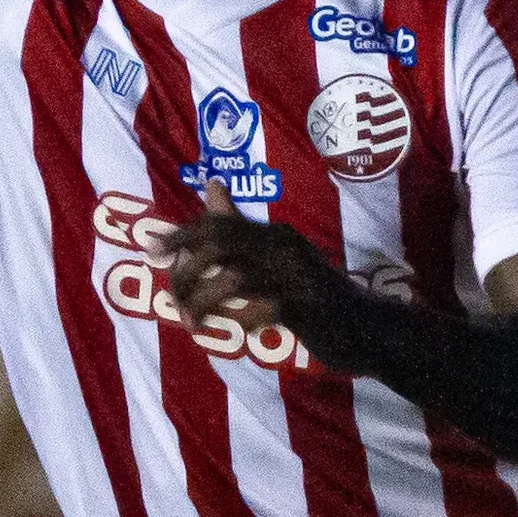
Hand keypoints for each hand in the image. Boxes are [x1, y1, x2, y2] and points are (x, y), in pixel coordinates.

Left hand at [157, 178, 343, 334]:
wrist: (367, 327)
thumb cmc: (314, 292)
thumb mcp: (278, 256)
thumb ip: (241, 228)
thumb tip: (210, 184)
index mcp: (272, 234)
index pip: (217, 224)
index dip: (180, 235)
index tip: (150, 250)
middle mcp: (281, 247)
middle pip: (217, 246)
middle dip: (185, 272)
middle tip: (172, 299)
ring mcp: (294, 277)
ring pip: (231, 279)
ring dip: (203, 302)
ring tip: (192, 323)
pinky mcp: (305, 307)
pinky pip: (259, 311)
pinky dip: (239, 321)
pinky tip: (234, 331)